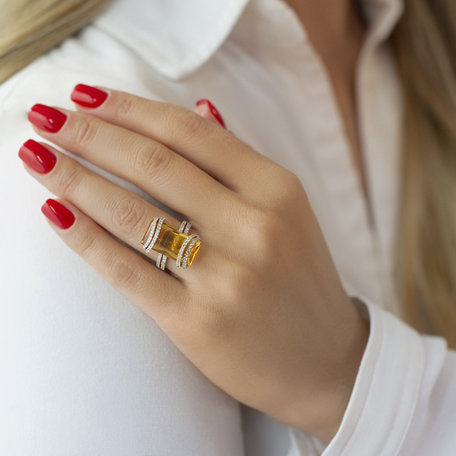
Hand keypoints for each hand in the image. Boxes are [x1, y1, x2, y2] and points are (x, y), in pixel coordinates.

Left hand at [19, 84, 368, 443]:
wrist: (327, 360)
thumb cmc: (302, 281)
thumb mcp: (288, 212)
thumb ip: (240, 162)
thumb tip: (199, 109)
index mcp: (277, 190)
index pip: (190, 133)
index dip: (130, 108)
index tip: (86, 95)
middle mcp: (254, 227)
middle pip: (155, 164)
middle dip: (90, 134)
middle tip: (46, 117)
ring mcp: (225, 277)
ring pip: (133, 213)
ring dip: (75, 179)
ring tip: (38, 157)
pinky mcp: (196, 322)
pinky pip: (127, 270)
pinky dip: (85, 237)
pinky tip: (55, 211)